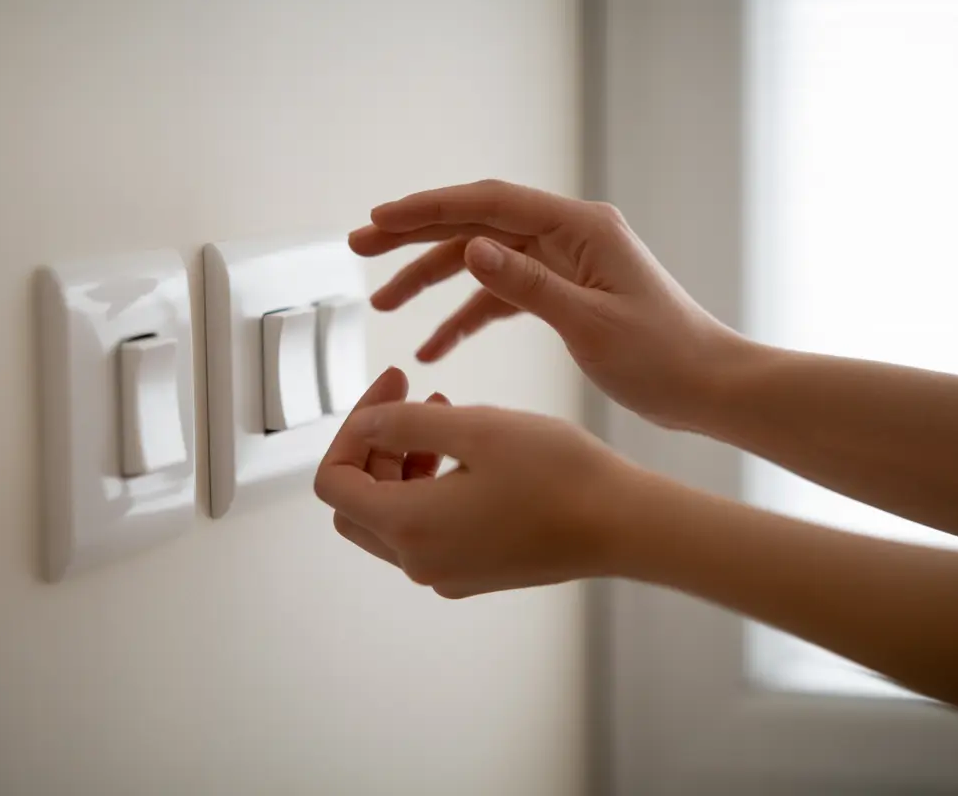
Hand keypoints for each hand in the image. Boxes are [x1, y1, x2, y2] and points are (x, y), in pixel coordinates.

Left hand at [315, 378, 645, 597]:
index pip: (333, 481)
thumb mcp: (474, 428)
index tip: (391, 385)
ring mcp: (446, 572)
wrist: (624, 524)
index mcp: (408, 527)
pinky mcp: (474, 572)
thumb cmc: (559, 474)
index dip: (350, 426)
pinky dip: (428, 486)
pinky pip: (426, 529)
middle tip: (408, 400)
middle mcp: (418, 561)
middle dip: (371, 445)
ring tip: (442, 414)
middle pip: (355, 502)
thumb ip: (404, 423)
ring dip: (401, 461)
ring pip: (390, 515)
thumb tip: (365, 424)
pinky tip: (466, 452)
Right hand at [349, 179, 747, 429]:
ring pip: (482, 261)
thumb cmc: (664, 357)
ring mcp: (564, 263)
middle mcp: (568, 235)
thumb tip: (471, 247)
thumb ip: (529, 285)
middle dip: (415, 236)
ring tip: (383, 305)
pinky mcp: (563, 294)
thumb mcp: (591, 323)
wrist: (709, 387)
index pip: (488, 203)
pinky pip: (502, 297)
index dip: (427, 208)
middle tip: (360, 248)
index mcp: (579, 228)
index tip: (378, 220)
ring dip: (432, 282)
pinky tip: (435, 346)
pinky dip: (467, 317)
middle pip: (476, 224)